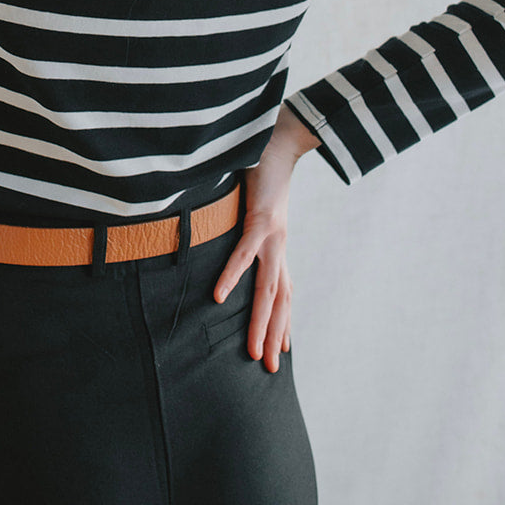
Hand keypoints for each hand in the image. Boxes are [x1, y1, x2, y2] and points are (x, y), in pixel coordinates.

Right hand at [212, 106, 317, 373]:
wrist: (280, 136)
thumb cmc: (263, 169)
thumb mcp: (252, 207)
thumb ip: (244, 225)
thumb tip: (230, 235)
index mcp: (278, 244)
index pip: (284, 292)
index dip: (283, 322)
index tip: (281, 351)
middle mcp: (280, 245)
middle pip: (279, 300)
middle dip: (273, 336)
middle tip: (268, 369)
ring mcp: (273, 235)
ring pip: (268, 288)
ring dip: (261, 322)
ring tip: (254, 352)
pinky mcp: (261, 219)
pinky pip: (244, 254)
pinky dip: (231, 276)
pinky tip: (220, 298)